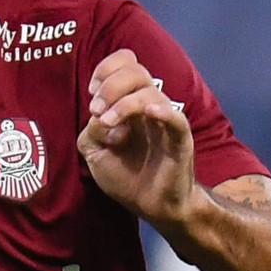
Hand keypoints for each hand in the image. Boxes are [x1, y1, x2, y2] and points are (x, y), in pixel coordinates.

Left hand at [78, 49, 195, 225]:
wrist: (152, 206)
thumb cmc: (127, 177)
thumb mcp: (95, 153)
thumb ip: (90, 131)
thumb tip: (100, 116)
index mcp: (130, 103)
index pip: (126, 64)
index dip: (107, 69)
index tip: (92, 91)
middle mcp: (149, 106)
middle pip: (137, 72)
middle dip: (111, 85)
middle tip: (96, 109)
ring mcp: (165, 121)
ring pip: (151, 93)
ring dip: (124, 103)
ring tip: (109, 123)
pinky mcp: (180, 140)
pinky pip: (176, 118)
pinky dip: (163, 111)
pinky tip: (149, 113)